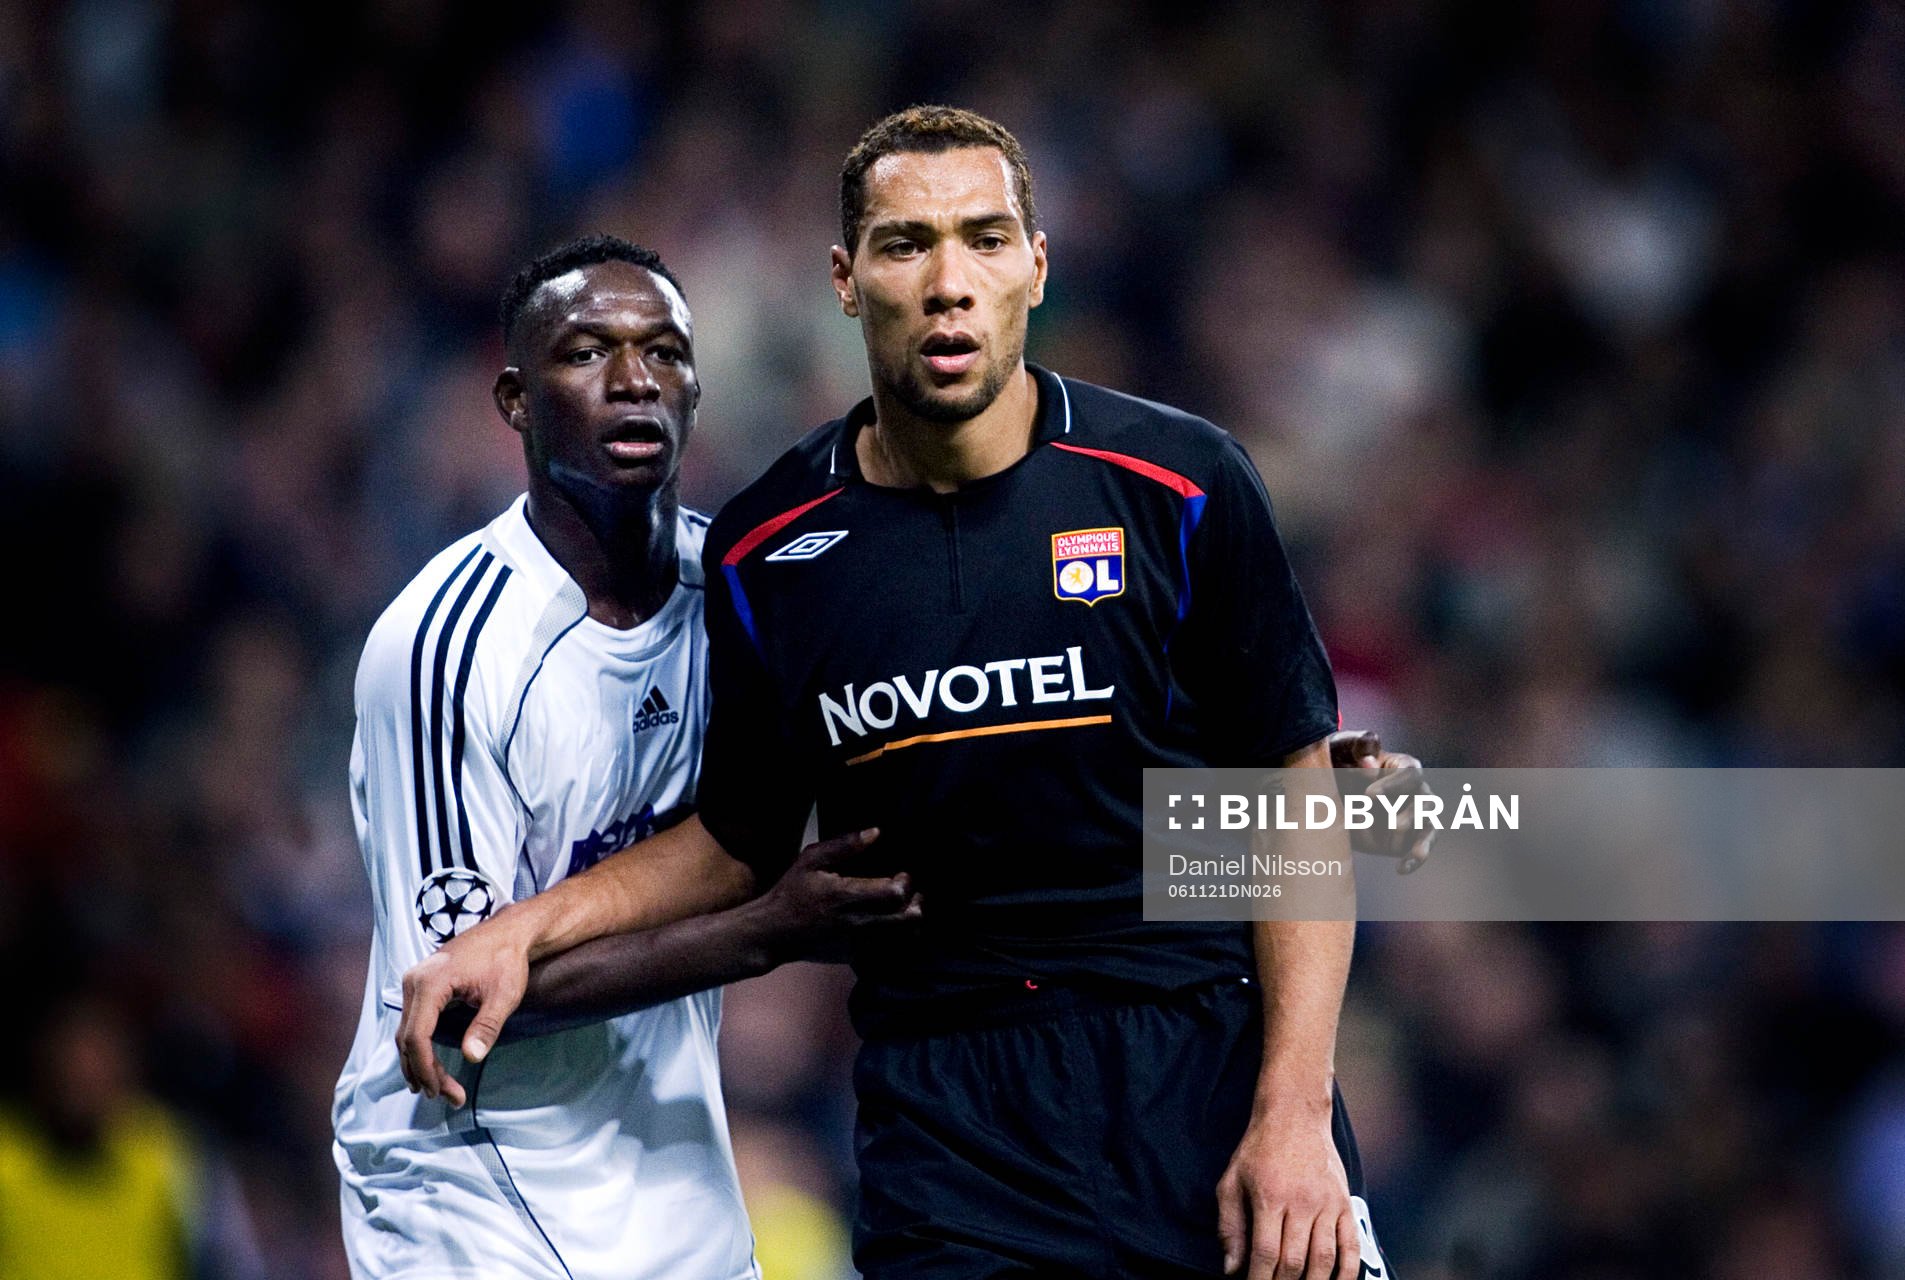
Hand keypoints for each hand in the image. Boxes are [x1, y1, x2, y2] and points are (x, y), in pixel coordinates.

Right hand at [396, 908, 533, 1105]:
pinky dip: (420, 1046)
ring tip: (438, 1089)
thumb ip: (487, 1026)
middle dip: (424, 1072)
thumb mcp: (504, 995)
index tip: (441, 1091)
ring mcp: (414, 982)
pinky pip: (412, 1022)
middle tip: (446, 1096)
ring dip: (420, 1063)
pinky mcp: (420, 985)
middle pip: (408, 1038)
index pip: (417, 1036)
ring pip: (407, 1033)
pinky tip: (430, 1066)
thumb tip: (472, 1056)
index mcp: (430, 982)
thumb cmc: (507, 960)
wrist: (508, 932)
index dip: (426, 1068)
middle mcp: (414, 981)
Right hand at [753, 827, 920, 962]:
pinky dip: (898, 940)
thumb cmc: (792, 892)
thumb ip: (844, 845)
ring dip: (910, 923)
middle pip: (907, 919)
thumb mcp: (811, 860)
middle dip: (917, 904)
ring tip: (905, 909)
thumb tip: (876, 832)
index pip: (894, 893)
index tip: (902, 874)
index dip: (906, 882)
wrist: (773, 933)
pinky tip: (892, 926)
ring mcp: (857, 944)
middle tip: (913, 893)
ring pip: (903, 939)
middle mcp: (856, 923)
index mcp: (846, 896)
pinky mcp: (856, 958)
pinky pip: (889, 952)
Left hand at [1217, 1096, 1359, 1278]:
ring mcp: (1328, 1204)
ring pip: (1323, 1259)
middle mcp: (1302, 1202)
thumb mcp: (1231, 1181)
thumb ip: (1230, 1227)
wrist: (1295, 1114)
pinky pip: (1351, 1247)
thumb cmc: (1258, 1149)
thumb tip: (1232, 1268)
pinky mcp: (1345, 1203)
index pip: (1266, 1254)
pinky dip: (1347, 1273)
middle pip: (1294, 1261)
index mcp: (1270, 1197)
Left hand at [1328, 729, 1434, 872]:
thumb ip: (1356, 748)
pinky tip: (1402, 869)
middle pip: (1426, 802)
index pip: (1410, 774)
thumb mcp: (1340, 749)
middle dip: (1410, 815)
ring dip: (1423, 841)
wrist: (1322, 795)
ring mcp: (1413, 817)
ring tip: (1415, 854)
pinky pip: (1418, 849)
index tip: (1369, 796)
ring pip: (1429, 827)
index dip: (1394, 785)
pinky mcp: (1405, 839)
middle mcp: (1414, 791)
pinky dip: (1414, 860)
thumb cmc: (1336, 763)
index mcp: (1402, 766)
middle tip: (1391, 824)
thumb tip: (1369, 761)